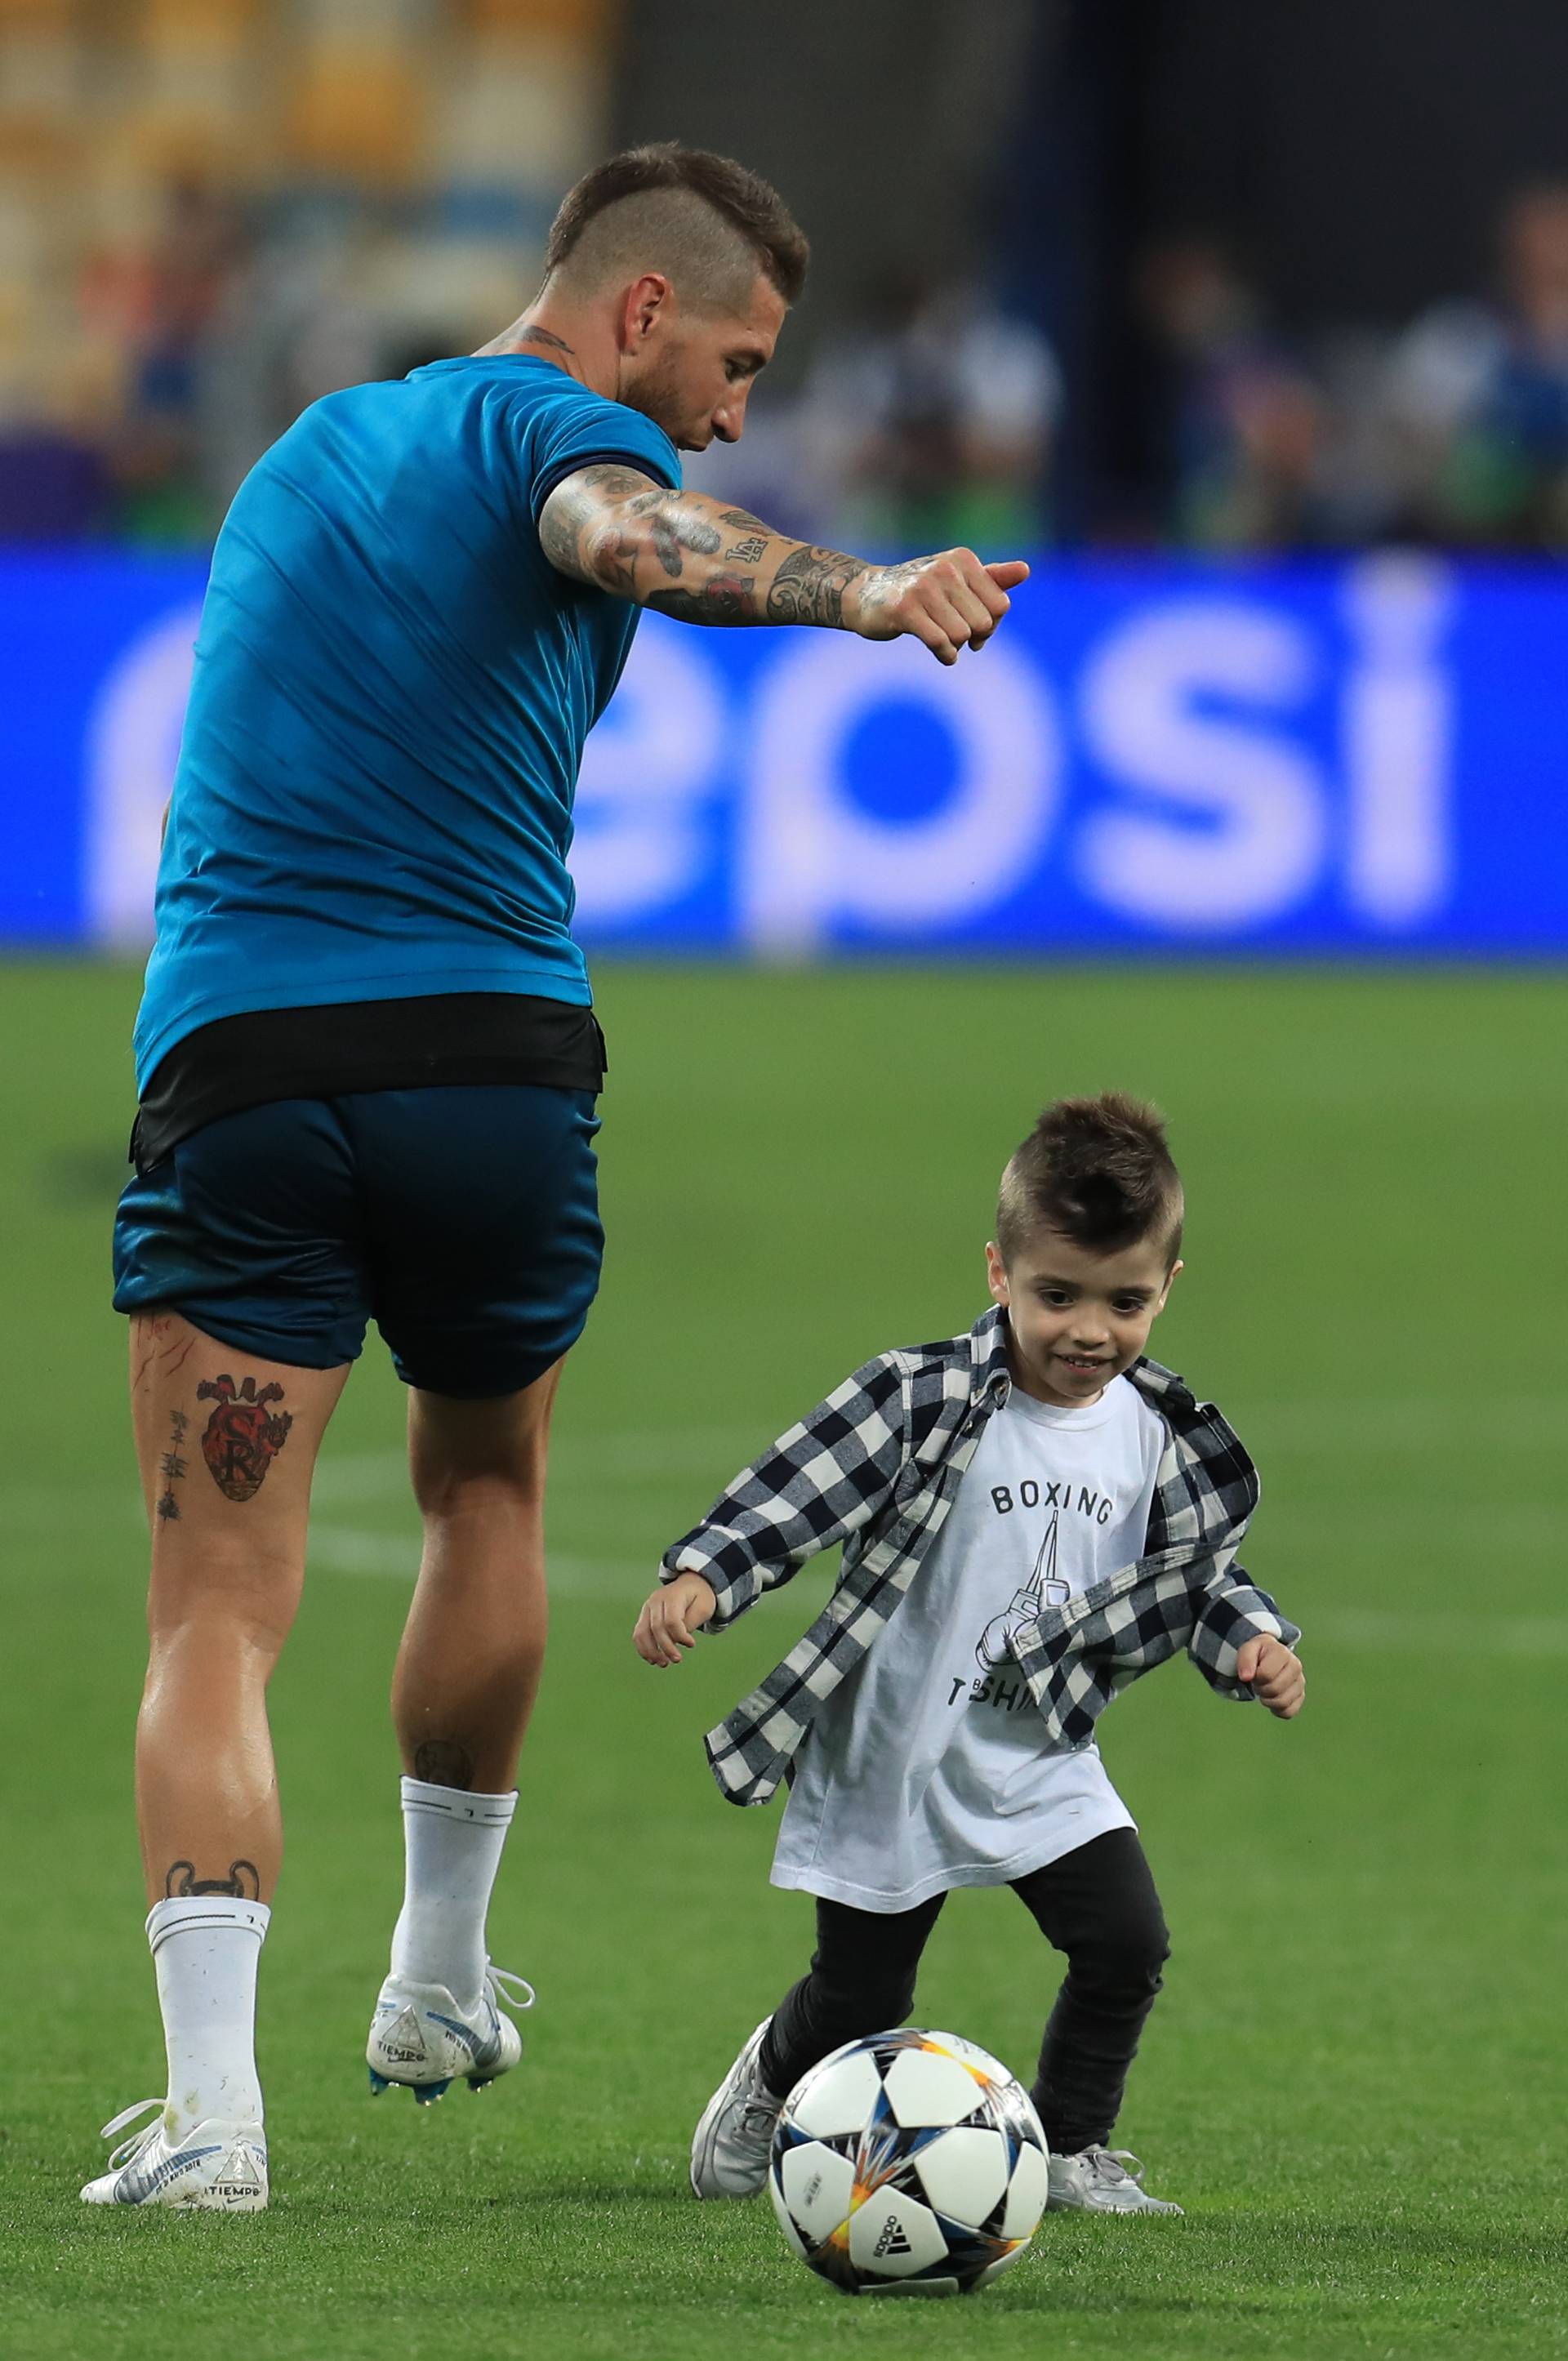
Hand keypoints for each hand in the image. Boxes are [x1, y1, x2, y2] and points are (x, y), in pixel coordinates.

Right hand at [633, 1572, 717, 1665]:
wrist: (691, 1584)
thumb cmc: (699, 1597)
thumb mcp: (703, 1608)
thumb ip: (689, 1624)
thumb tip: (674, 1641)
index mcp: (672, 1595)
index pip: (671, 1621)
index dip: (680, 1636)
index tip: (692, 1645)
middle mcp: (656, 1600)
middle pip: (656, 1628)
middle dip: (666, 1647)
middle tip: (677, 1660)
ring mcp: (647, 1607)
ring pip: (642, 1633)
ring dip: (651, 1652)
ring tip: (663, 1664)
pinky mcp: (644, 1615)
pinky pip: (639, 1634)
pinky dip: (643, 1648)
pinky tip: (653, 1659)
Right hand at [846, 550, 1029, 665]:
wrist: (867, 595)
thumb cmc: (920, 591)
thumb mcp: (958, 581)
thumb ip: (992, 578)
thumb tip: (1026, 570)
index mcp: (963, 559)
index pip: (1001, 605)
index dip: (992, 624)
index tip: (975, 626)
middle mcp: (945, 568)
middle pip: (983, 622)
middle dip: (974, 637)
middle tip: (957, 635)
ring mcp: (924, 587)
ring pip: (962, 635)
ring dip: (955, 647)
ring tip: (943, 640)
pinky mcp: (905, 609)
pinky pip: (941, 643)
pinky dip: (946, 655)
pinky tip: (942, 654)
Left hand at [1236, 1635, 1304, 1719]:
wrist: (1270, 1655)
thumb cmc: (1258, 1653)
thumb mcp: (1248, 1649)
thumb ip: (1245, 1660)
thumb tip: (1246, 1677)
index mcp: (1282, 1653)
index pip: (1266, 1675)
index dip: (1255, 1677)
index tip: (1254, 1672)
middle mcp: (1296, 1666)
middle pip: (1274, 1690)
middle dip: (1261, 1688)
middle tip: (1258, 1682)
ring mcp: (1300, 1682)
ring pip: (1283, 1703)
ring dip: (1267, 1700)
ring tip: (1265, 1689)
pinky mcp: (1300, 1696)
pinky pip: (1289, 1712)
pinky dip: (1277, 1710)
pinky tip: (1272, 1699)